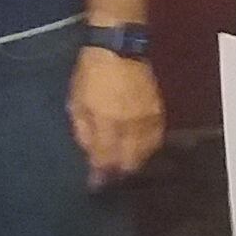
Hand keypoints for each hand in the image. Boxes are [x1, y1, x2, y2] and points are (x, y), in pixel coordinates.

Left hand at [69, 46, 163, 185]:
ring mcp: (147, 119)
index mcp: (107, 122)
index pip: (105, 158)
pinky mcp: (159, 112)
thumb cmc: (91, 73)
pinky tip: (139, 150)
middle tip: (110, 178)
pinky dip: (147, 149)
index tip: (95, 186)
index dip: (100, 176)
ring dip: (134, 163)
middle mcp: (130, 125)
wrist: (119, 48)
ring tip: (124, 167)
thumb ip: (84, 131)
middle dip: (119, 173)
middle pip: (130, 161)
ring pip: (146, 153)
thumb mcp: (76, 102)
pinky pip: (155, 139)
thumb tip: (90, 154)